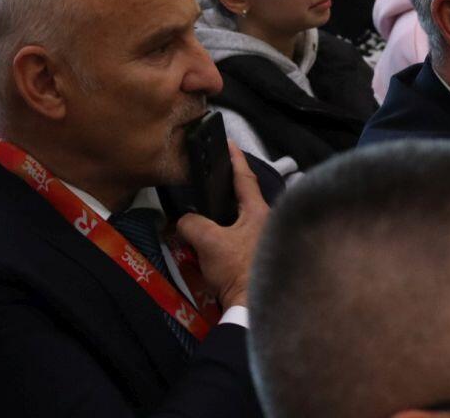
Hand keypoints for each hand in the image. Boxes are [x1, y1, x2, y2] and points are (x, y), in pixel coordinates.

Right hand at [176, 142, 269, 308]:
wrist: (252, 307)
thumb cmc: (238, 268)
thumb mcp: (209, 241)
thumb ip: (192, 224)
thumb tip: (183, 222)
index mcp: (260, 211)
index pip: (245, 177)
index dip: (235, 159)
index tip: (228, 142)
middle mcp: (266, 221)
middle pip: (242, 199)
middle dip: (224, 191)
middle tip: (207, 183)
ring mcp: (262, 240)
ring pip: (237, 220)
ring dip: (220, 217)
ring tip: (201, 213)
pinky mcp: (255, 257)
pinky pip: (235, 238)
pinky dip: (221, 235)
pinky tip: (207, 242)